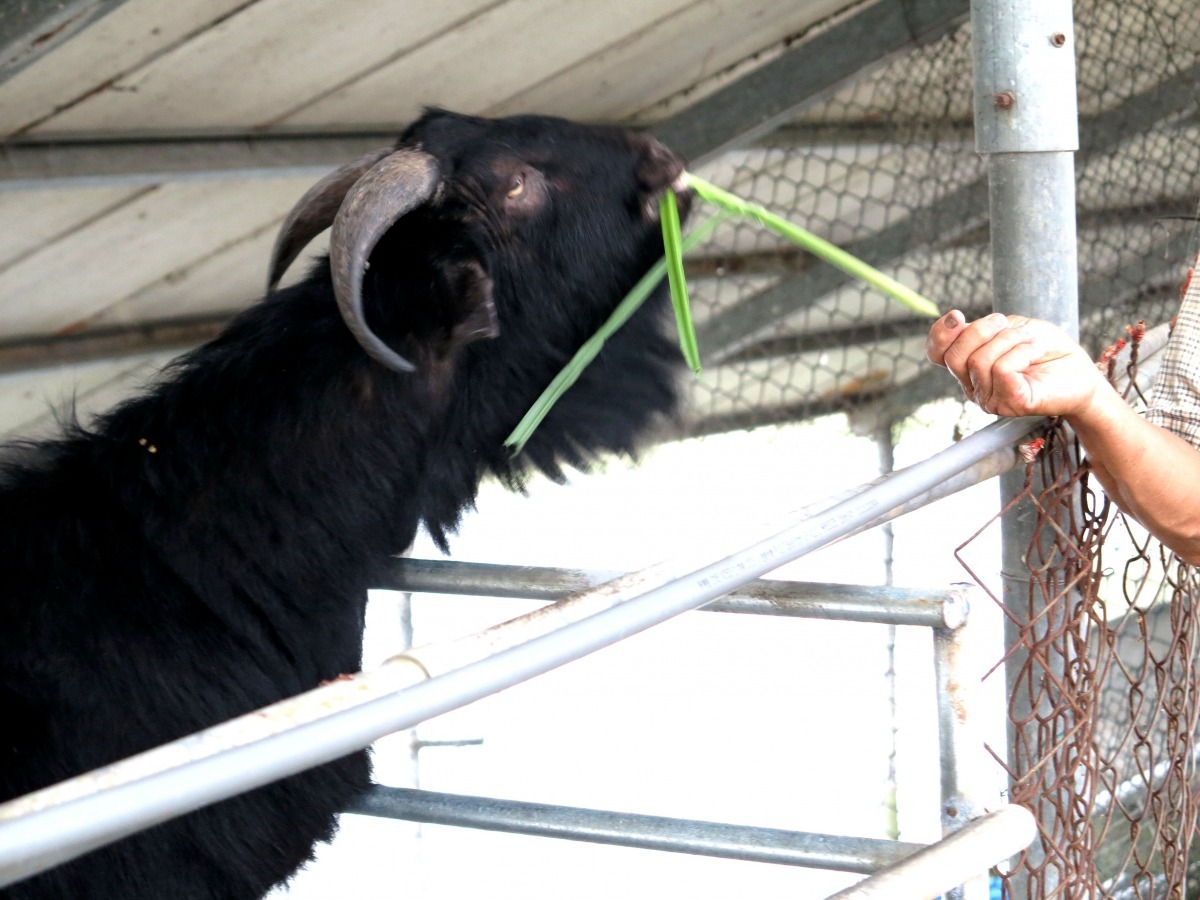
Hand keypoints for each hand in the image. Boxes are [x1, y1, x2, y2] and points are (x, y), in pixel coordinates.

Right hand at [925, 311, 1107, 418]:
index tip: (957, 315)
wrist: (1083, 376)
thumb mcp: (1013, 328)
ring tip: (1032, 343)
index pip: (937, 353)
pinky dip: (1022, 352)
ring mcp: (991, 399)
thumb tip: (955, 321)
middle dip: (981, 331)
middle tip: (1009, 326)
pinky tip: (1036, 353)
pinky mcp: (1011, 404)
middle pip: (955, 357)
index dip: (940, 333)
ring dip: (1011, 340)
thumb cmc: (1049, 352)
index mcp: (970, 368)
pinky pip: (1002, 370)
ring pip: (979, 361)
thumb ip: (983, 329)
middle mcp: (974, 387)